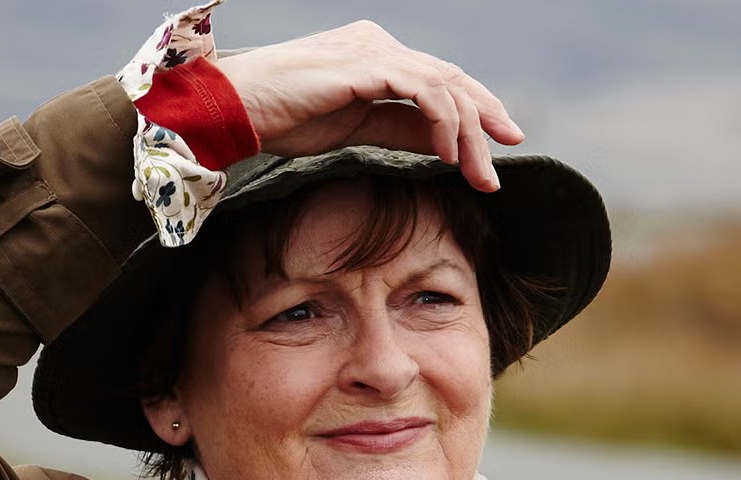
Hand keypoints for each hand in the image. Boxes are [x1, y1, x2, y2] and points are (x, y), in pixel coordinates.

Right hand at [215, 21, 522, 191]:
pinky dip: (444, 122)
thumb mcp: (354, 128)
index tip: (500, 145)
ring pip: (445, 85)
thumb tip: (442, 145)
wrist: (234, 108)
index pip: (440, 80)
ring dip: (469, 133)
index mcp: (375, 54)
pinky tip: (447, 155)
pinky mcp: (366, 63)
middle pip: (452, 79)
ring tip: (476, 173)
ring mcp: (373, 49)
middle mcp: (379, 44)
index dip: (475, 110)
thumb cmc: (282, 119)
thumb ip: (398, 128)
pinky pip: (424, 90)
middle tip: (506, 157)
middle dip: (485, 120)